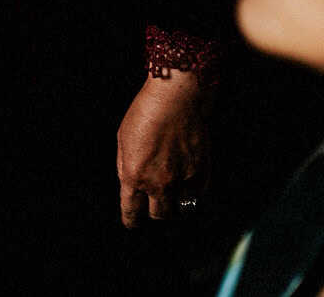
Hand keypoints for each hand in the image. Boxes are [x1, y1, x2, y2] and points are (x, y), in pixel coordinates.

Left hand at [116, 71, 208, 226]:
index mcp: (134, 176)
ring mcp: (182, 180)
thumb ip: (124, 166)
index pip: (132, 211)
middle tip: (154, 204)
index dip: (131, 220)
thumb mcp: (122, 139)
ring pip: (180, 209)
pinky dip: (192, 193)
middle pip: (159, 215)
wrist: (176, 99)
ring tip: (173, 195)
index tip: (132, 222)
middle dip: (154, 212)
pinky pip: (197, 196)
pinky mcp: (201, 173)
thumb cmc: (145, 114)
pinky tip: (188, 184)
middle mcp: (158, 183)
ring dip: (175, 205)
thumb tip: (128, 183)